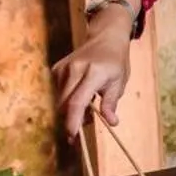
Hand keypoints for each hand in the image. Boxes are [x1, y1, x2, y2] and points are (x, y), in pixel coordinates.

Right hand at [52, 21, 131, 140]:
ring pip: (61, 100)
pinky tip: (81, 95)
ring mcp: (63, 68)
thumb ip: (111, 103)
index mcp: (93, 73)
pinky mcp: (56, 69)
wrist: (105, 38)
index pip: (77, 101)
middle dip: (72, 120)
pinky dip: (68, 100)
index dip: (73, 122)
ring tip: (89, 107)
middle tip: (87, 125)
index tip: (72, 137)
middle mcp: (74, 69)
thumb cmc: (116, 62)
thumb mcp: (119, 82)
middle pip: (64, 104)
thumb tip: (111, 122)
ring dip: (71, 110)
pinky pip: (59, 92)